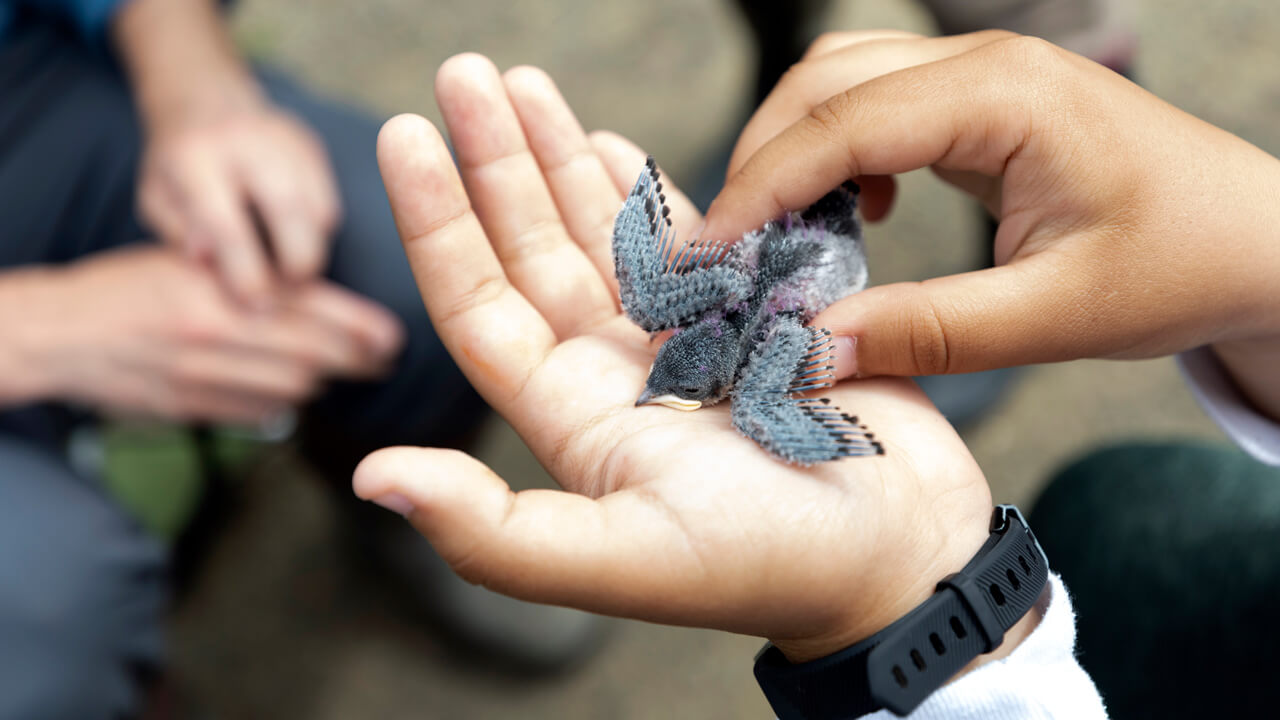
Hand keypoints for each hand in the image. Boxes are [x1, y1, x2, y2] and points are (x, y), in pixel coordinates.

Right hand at [22, 246, 400, 423]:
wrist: (61, 334)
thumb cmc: (130, 288)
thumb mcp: (191, 264)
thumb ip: (253, 282)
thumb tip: (322, 304)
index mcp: (220, 289)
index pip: (311, 309)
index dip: (361, 326)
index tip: (393, 336)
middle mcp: (215, 334)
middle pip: (313, 355)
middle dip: (357, 359)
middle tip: (384, 360)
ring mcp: (202, 377)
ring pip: (292, 389)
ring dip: (321, 381)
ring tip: (342, 372)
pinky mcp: (192, 410)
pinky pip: (258, 415)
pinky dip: (280, 405)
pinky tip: (287, 391)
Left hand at [137, 95, 340, 305]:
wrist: (204, 101)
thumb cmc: (176, 165)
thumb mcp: (156, 198)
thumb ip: (180, 234)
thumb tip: (212, 263)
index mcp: (195, 156)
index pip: (229, 225)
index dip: (246, 273)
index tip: (255, 305)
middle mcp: (245, 140)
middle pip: (291, 211)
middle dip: (297, 263)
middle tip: (286, 292)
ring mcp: (286, 139)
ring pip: (319, 210)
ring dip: (311, 250)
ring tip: (288, 270)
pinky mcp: (312, 146)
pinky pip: (329, 201)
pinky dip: (317, 232)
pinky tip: (294, 239)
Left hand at [353, 54, 1013, 664]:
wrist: (903, 556)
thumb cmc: (771, 566)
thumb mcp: (624, 556)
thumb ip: (494, 531)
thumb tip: (372, 480)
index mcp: (574, 418)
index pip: (481, 305)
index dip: (439, 222)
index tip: (407, 134)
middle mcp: (615, 373)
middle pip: (532, 252)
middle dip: (495, 162)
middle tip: (462, 74)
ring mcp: (685, 341)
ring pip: (602, 235)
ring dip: (558, 159)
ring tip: (519, 83)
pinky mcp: (753, 317)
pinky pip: (686, 239)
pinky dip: (645, 190)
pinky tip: (606, 142)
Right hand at [703, 31, 1279, 416]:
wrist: (1260, 242)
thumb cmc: (1180, 266)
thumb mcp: (1056, 316)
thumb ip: (930, 330)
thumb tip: (812, 348)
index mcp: (1003, 96)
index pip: (841, 125)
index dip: (759, 190)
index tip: (705, 257)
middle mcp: (985, 64)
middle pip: (824, 83)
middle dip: (759, 164)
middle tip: (723, 256)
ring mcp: (983, 75)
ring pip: (842, 84)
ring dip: (792, 153)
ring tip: (774, 239)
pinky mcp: (982, 102)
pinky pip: (877, 106)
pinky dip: (837, 155)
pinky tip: (854, 216)